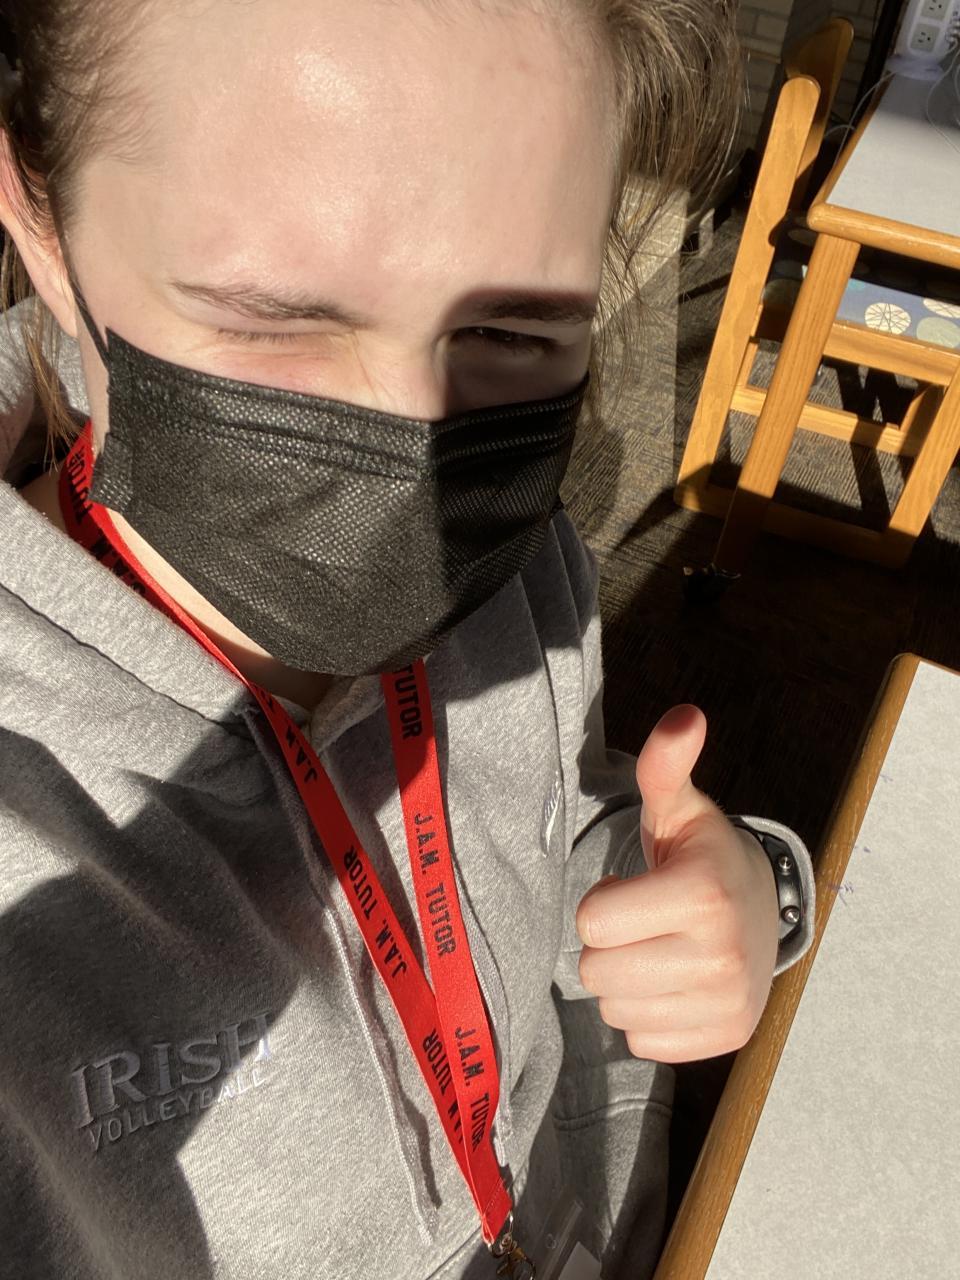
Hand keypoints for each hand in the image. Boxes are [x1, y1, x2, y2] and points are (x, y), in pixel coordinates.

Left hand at [576, 704, 778, 1062]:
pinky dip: (648, 1016)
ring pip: (615, 1010)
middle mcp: (720, 956)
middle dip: (609, 946)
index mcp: (701, 894)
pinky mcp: (724, 1039)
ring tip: (660, 951)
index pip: (592, 922)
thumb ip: (665, 765)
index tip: (633, 893)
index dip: (601, 904)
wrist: (761, 912)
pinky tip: (674, 984)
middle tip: (644, 924)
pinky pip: (640, 1041)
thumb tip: (683, 717)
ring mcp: (725, 1004)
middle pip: (597, 972)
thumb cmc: (700, 856)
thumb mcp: (678, 809)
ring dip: (626, 982)